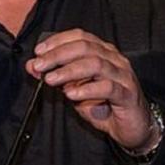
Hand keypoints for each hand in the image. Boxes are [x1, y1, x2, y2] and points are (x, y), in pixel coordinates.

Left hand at [25, 29, 159, 151]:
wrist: (132, 127)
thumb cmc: (104, 105)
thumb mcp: (74, 89)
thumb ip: (56, 76)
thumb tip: (32, 66)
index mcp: (103, 52)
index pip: (80, 36)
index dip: (58, 41)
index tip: (38, 51)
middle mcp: (114, 59)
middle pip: (85, 47)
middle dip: (58, 55)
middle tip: (40, 66)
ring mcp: (123, 75)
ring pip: (95, 64)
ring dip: (69, 71)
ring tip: (51, 79)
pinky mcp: (128, 94)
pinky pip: (107, 87)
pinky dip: (87, 89)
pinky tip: (71, 94)